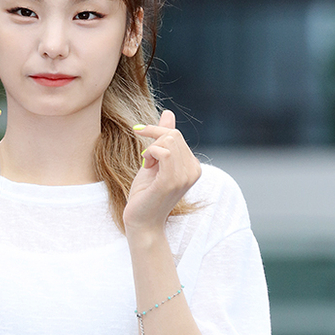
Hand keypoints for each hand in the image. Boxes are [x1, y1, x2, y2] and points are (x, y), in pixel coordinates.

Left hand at [123, 111, 200, 235]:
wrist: (141, 222)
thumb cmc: (146, 194)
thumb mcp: (154, 161)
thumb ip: (163, 138)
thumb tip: (168, 113)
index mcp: (193, 166)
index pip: (176, 135)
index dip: (156, 136)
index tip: (144, 148)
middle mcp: (193, 171)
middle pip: (173, 135)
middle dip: (153, 142)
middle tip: (146, 161)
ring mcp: (184, 177)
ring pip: (168, 141)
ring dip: (150, 149)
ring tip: (146, 165)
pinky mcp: (172, 181)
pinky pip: (163, 152)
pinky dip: (149, 154)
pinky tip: (146, 167)